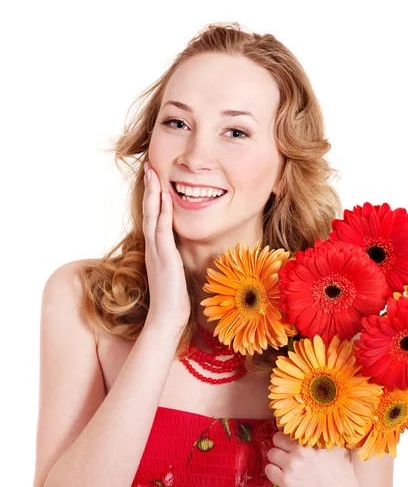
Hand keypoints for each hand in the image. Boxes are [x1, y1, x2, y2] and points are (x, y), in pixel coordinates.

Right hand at [142, 161, 190, 330]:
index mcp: (156, 252)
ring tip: (153, 173)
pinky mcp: (165, 258)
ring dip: (153, 193)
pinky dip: (162, 212)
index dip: (153, 200)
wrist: (167, 319)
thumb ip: (175, 261)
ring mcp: (157, 252)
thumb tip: (180, 254)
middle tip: (150, 167)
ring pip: (152, 216)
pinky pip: (162, 230)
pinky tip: (164, 197)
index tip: (155, 181)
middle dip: (150, 189)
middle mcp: (153, 248)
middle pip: (149, 212)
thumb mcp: (175, 275)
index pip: (153, 219)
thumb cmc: (174, 301)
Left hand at [265, 431, 366, 486]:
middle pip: (276, 438)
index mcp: (312, 440)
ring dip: (277, 460)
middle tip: (288, 455)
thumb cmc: (343, 475)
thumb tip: (321, 422)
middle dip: (281, 446)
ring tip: (287, 467)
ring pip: (271, 454)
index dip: (289, 437)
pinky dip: (273, 473)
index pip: (289, 429)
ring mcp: (292, 465)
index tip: (292, 443)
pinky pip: (269, 470)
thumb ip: (328, 435)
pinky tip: (283, 477)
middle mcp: (301, 450)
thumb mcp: (339, 449)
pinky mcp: (286, 481)